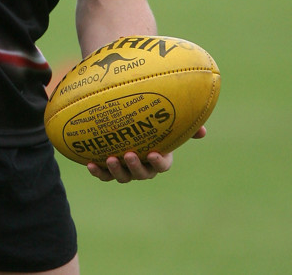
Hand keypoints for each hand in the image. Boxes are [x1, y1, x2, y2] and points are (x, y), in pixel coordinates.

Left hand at [86, 126, 206, 182]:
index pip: (162, 165)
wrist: (123, 116)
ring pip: (123, 176)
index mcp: (159, 156)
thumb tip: (203, 131)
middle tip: (128, 154)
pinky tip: (89, 164)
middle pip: (142, 174)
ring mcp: (125, 167)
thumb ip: (184, 123)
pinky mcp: (107, 166)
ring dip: (116, 171)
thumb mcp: (165, 118)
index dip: (159, 162)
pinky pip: (103, 174)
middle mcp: (143, 165)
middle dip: (135, 167)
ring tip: (109, 158)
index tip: (153, 153)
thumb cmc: (149, 117)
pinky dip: (97, 171)